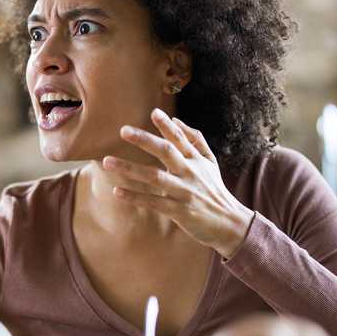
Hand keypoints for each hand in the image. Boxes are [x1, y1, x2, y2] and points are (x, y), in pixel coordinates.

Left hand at [102, 108, 254, 258]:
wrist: (229, 223)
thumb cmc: (214, 190)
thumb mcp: (210, 162)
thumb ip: (195, 140)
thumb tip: (176, 119)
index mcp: (196, 160)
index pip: (180, 138)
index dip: (167, 125)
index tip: (153, 112)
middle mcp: (190, 172)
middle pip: (166, 152)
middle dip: (144, 140)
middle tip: (123, 130)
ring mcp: (184, 191)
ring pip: (154, 177)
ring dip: (129, 168)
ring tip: (107, 161)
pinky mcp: (179, 210)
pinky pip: (153, 201)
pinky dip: (135, 197)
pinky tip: (117, 192)